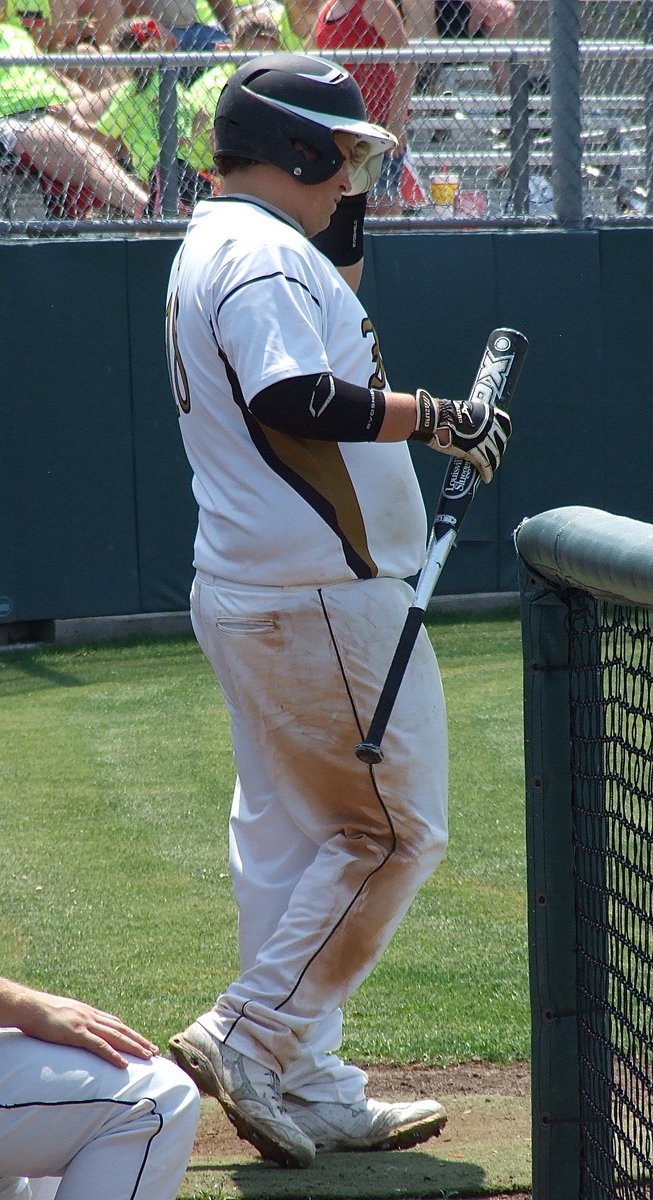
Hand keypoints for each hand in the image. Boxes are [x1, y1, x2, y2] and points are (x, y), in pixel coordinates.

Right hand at [7, 982, 158, 1067]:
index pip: (116, 1023)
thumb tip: (80, 1032)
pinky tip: (123, 1064)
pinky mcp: (76, 1034)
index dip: (131, 1033)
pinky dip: (113, 1055)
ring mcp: (85, 1024)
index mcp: (89, 1012)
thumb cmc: (42, 1012)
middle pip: (121, 1029)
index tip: (143, 1041)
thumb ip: (75, 1022)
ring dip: (134, 1047)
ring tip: (148, 1057)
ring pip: (116, 1036)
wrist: (29, 1006)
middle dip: (139, 1040)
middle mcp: (91, 1016)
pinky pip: (98, 1046)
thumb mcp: (64, 1015)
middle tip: (154, 1051)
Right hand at [415, 389, 511, 482]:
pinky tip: (486, 478)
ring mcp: (482, 439)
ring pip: (493, 455)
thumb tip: (474, 428)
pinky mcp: (474, 451)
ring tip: (489, 470)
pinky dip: (486, 473)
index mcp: (488, 413)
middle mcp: (489, 426)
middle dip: (497, 452)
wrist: (434, 419)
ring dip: (493, 464)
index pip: (505, 426)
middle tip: (492, 458)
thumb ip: (475, 419)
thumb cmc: (445, 415)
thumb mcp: (466, 411)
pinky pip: (484, 464)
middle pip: (500, 443)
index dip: (502, 437)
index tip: (499, 442)